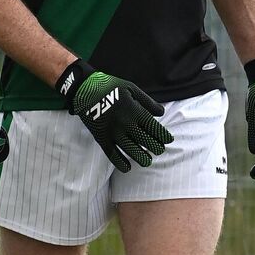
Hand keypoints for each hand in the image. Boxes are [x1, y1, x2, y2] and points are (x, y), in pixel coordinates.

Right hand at [56, 59, 172, 171]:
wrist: (85, 89)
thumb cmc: (111, 87)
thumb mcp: (131, 88)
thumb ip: (147, 102)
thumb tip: (162, 113)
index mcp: (134, 110)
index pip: (153, 127)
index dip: (163, 135)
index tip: (168, 140)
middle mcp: (125, 123)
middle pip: (145, 140)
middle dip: (155, 147)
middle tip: (159, 150)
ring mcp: (113, 132)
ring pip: (131, 150)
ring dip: (141, 158)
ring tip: (147, 161)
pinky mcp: (101, 138)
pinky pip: (112, 154)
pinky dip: (120, 162)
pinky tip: (127, 167)